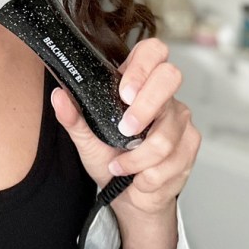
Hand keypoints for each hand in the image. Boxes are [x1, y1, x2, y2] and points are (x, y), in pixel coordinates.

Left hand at [50, 37, 199, 216]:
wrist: (129, 196)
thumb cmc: (110, 160)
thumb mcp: (86, 139)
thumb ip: (72, 117)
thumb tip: (58, 96)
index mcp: (137, 84)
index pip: (152, 51)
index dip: (142, 65)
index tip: (124, 92)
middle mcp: (163, 95)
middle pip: (169, 77)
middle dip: (145, 107)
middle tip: (125, 130)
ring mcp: (180, 118)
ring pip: (165, 135)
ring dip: (137, 160)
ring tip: (121, 166)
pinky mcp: (190, 144)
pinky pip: (173, 160)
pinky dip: (149, 176)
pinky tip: (139, 178)